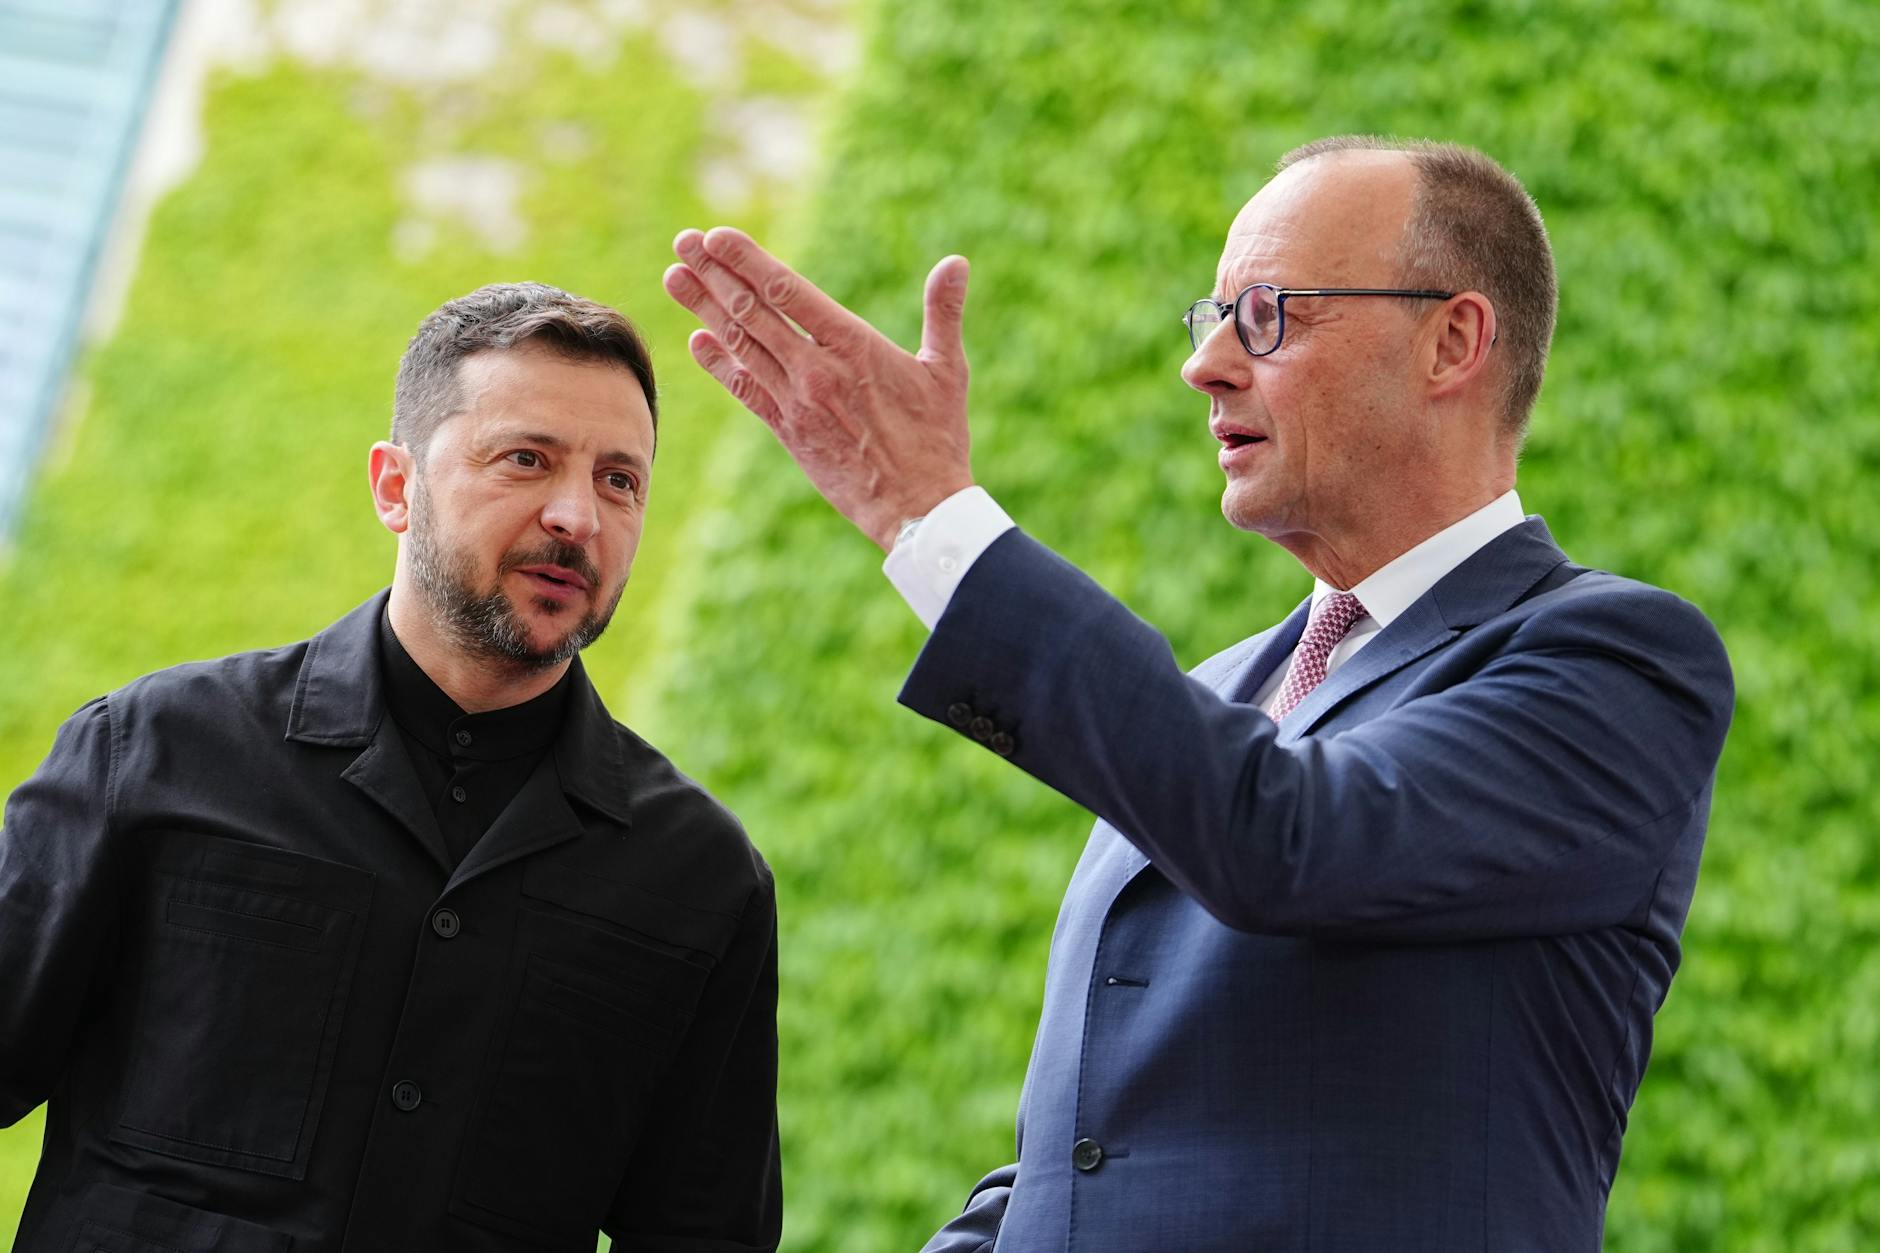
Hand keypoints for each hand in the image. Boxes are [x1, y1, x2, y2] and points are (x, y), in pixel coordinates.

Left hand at [663, 227, 974, 550]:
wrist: (917, 509)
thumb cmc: (938, 438)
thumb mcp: (947, 371)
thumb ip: (944, 312)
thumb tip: (957, 262)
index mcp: (853, 347)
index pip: (787, 291)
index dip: (747, 260)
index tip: (717, 237)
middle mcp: (816, 370)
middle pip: (752, 312)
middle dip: (713, 273)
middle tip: (682, 242)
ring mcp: (797, 402)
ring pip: (741, 346)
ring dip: (704, 309)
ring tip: (674, 278)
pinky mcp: (789, 432)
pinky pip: (746, 391)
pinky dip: (719, 365)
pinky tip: (696, 342)